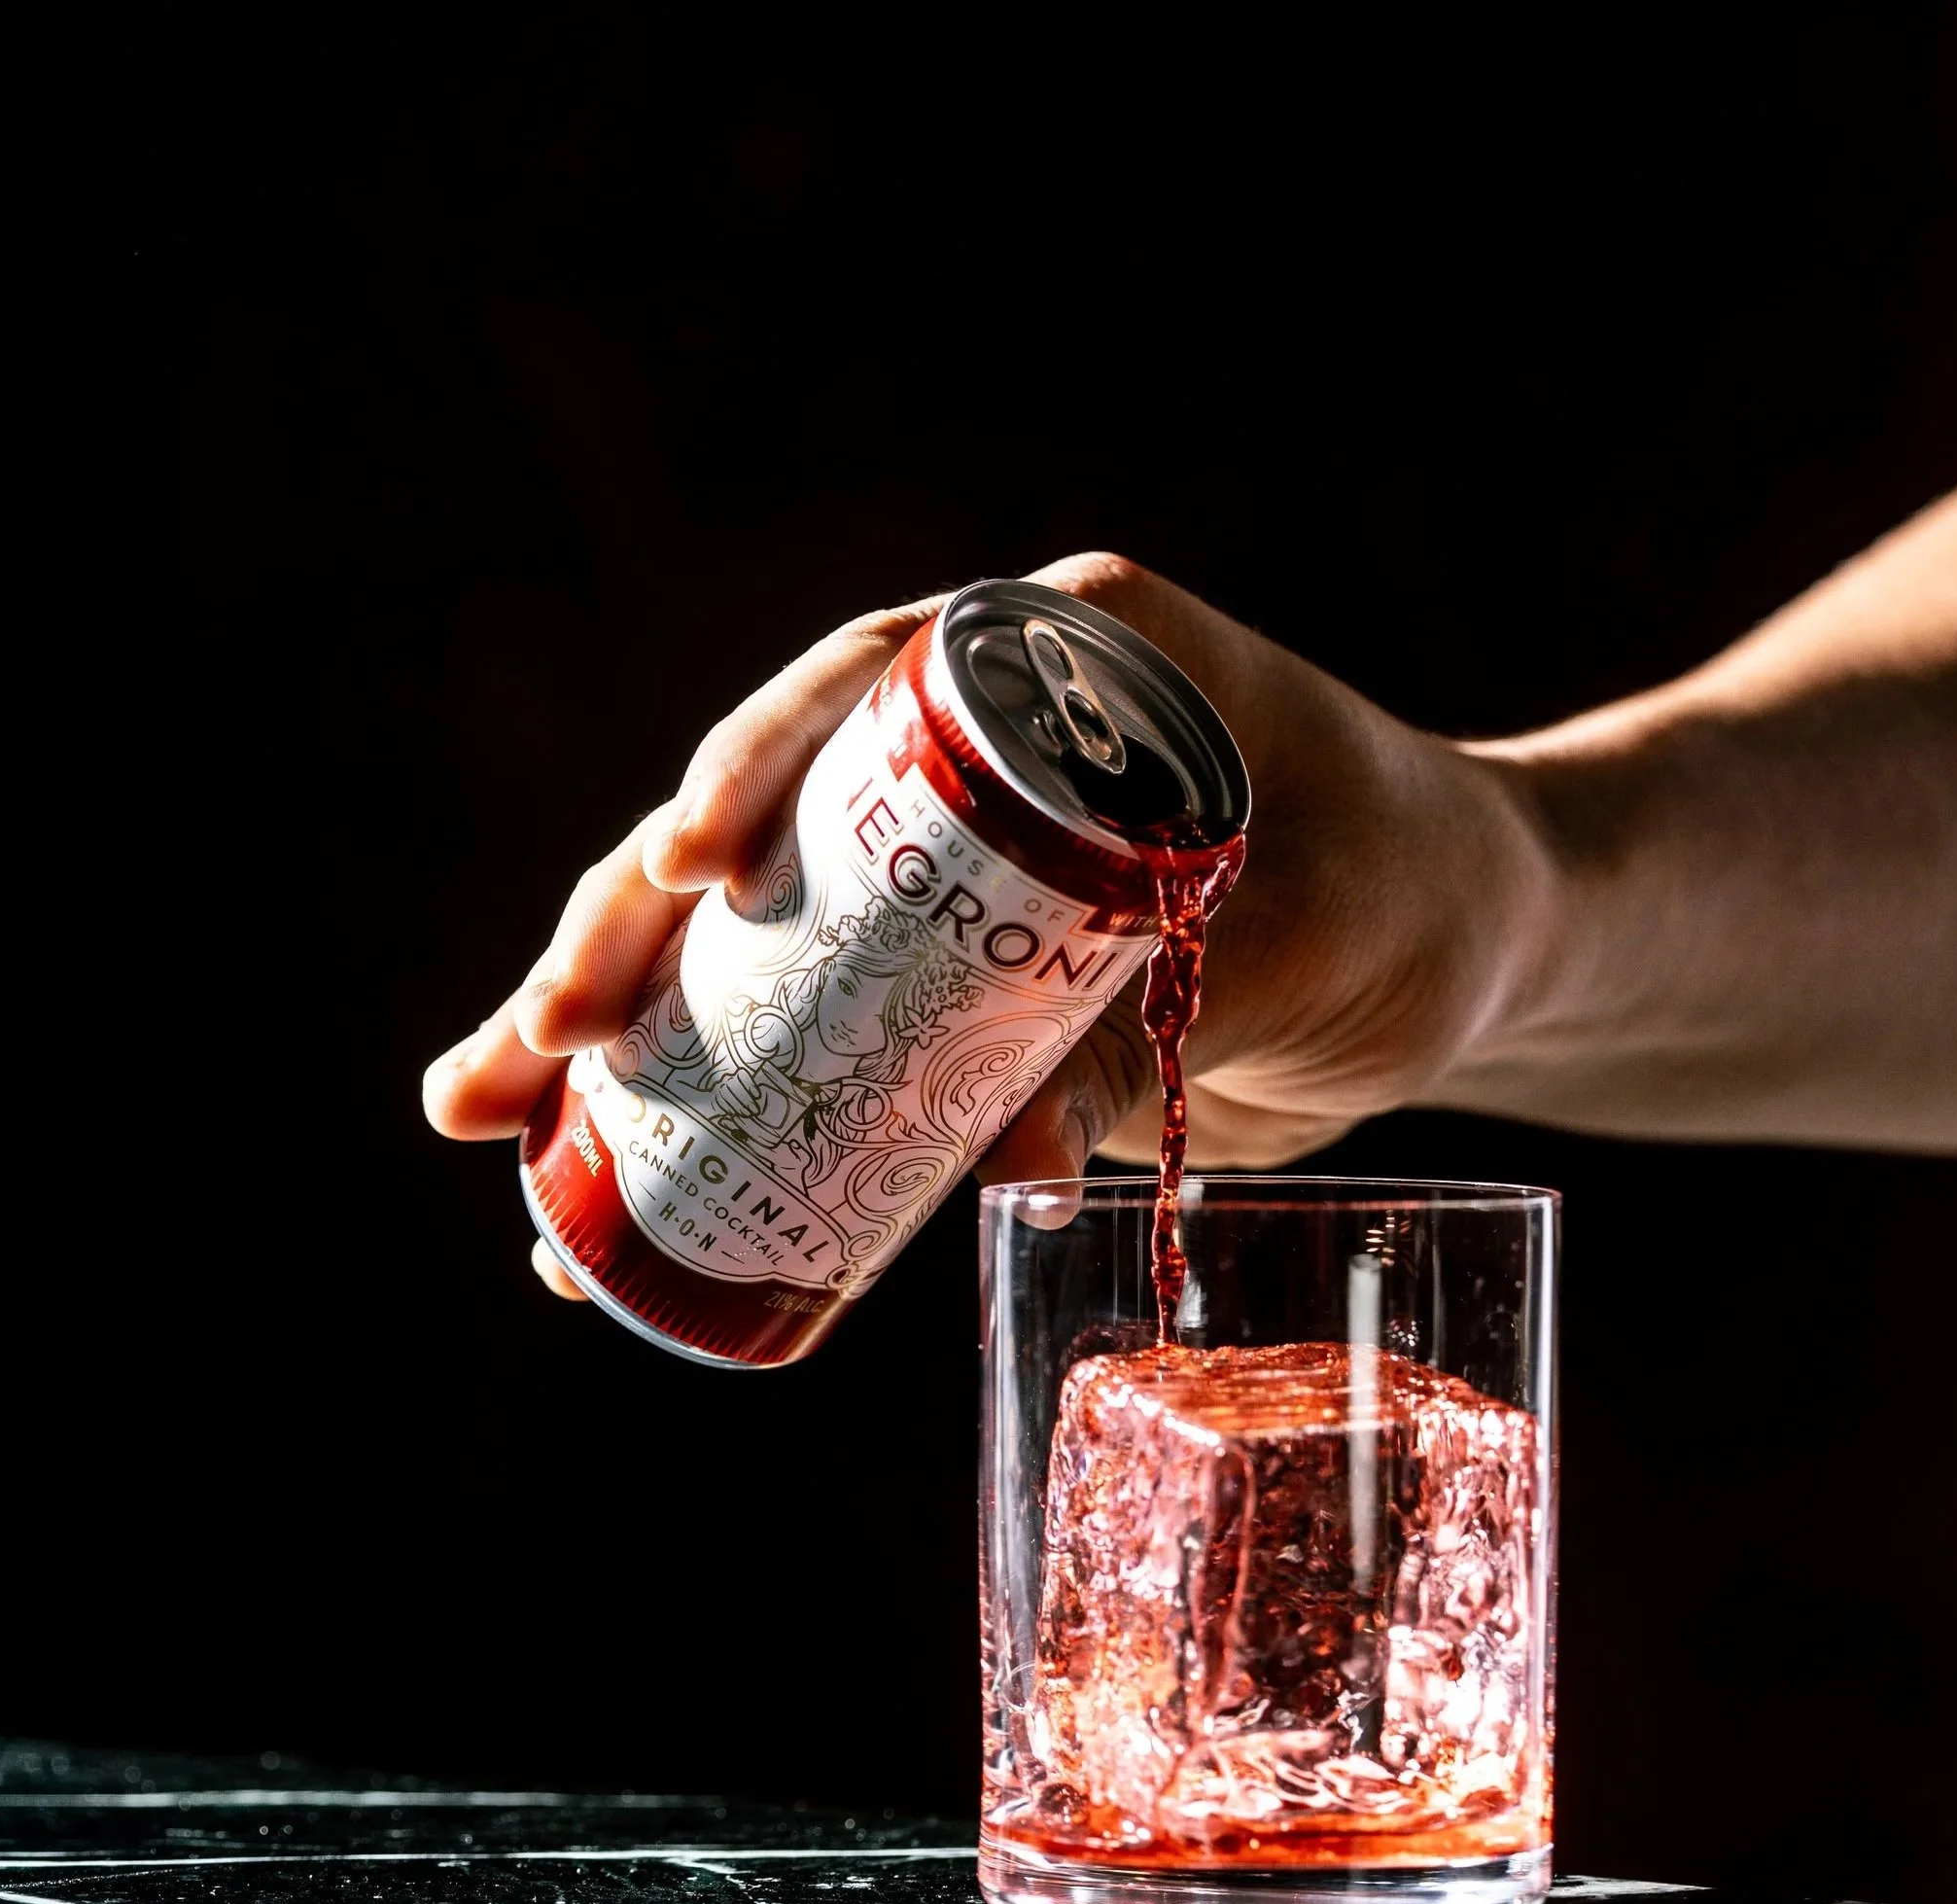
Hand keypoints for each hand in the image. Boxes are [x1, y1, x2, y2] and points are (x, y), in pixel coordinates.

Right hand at [420, 554, 1553, 1298]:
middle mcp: (983, 747)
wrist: (1465, 958)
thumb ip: (1150, 1026)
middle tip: (531, 1049)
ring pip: (762, 941)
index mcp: (1066, 658)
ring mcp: (959, 871)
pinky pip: (825, 1041)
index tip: (676, 873)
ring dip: (628, 1033)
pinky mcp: (963, 984)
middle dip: (632, 935)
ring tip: (490, 1129)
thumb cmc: (1416, 902)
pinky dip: (733, 1115)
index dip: (750, 776)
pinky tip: (613, 1192)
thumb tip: (993, 1174)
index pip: (869, 689)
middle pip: (770, 827)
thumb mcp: (1304, 945)